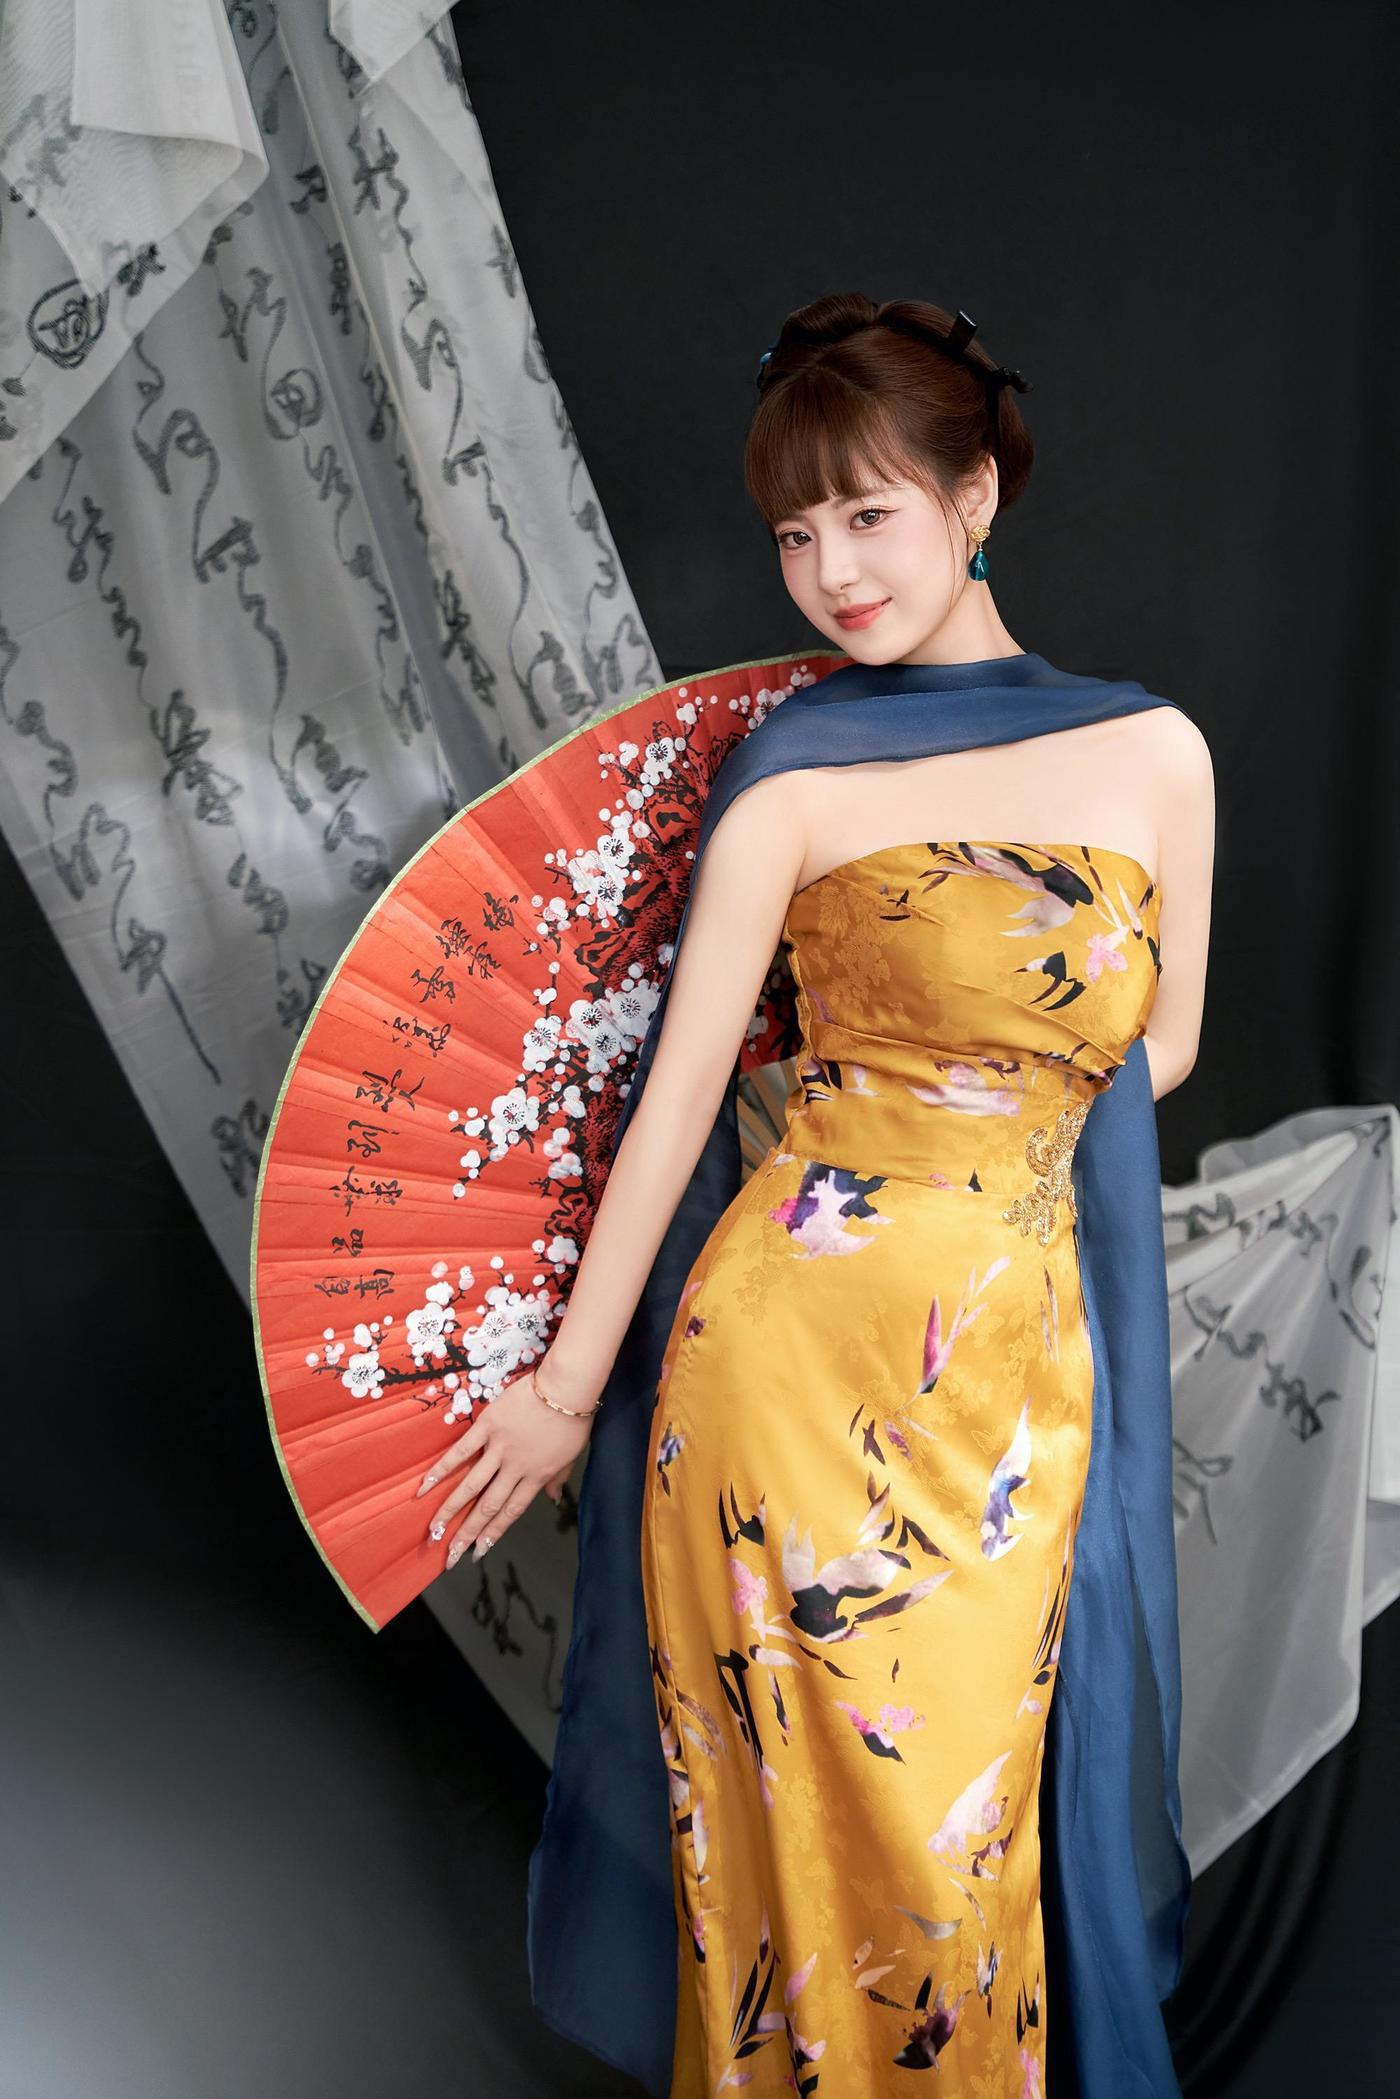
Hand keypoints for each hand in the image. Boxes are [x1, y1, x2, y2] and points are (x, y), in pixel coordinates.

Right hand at [415, 1357, 597, 1570]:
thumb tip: (552, 1499)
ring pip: (471, 1486)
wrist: (567, 1387)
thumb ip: (558, 1479)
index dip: (492, 1534)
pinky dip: (442, 1469)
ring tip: (433, 1531)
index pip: (510, 1513)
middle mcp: (516, 1469)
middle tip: (449, 1556)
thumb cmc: (573, 1419)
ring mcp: (500, 1448)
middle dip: (467, 1534)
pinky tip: (425, 1486)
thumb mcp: (571, 1455)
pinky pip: (462, 1451)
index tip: (477, 1554)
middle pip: (487, 1507)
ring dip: (450, 1510)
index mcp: (537, 1477)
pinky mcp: (488, 1426)